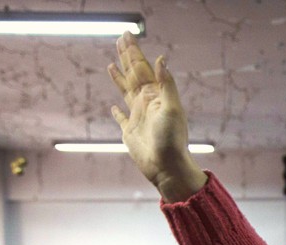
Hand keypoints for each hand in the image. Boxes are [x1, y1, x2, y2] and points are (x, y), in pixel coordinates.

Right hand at [108, 31, 206, 202]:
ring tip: (113, 63)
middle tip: (120, 38)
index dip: (134, 52)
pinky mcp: (130, 132)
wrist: (168, 167)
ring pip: (126, 91)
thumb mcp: (172, 109)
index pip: (143, 68)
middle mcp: (146, 104)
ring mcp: (138, 117)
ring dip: (120, 77)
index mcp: (155, 96)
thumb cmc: (172, 140)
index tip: (127, 35)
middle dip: (127, 57)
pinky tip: (114, 107)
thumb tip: (161, 59)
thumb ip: (167, 84)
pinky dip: (117, 112)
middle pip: (134, 75)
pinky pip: (121, 119)